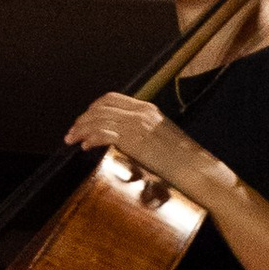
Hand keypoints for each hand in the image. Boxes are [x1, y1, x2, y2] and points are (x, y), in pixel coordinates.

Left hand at [65, 89, 217, 200]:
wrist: (196, 170)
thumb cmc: (182, 160)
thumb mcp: (162, 137)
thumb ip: (143, 133)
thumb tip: (124, 139)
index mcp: (147, 109)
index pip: (111, 98)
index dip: (93, 108)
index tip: (84, 120)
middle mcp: (141, 113)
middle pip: (101, 107)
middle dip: (83, 118)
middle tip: (72, 132)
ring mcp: (137, 125)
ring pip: (98, 119)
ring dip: (81, 129)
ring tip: (72, 140)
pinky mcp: (134, 141)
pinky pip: (103, 133)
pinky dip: (90, 138)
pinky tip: (85, 146)